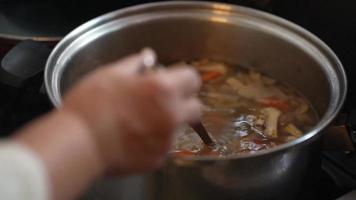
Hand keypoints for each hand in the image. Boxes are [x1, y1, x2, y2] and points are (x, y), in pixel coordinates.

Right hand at [62, 50, 201, 173]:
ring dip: (167, 123)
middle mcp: (172, 115)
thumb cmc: (91, 105)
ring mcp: (166, 140)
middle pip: (196, 108)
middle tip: (163, 102)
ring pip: (178, 128)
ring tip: (138, 122)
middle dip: (185, 103)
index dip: (184, 79)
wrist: (78, 145)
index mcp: (163, 89)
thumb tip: (148, 57)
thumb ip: (135, 63)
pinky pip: (162, 147)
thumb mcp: (110, 74)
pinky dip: (152, 142)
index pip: (193, 79)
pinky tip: (132, 138)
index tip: (174, 81)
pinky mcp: (157, 160)